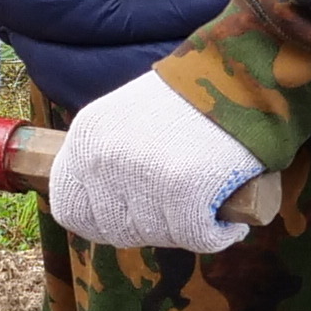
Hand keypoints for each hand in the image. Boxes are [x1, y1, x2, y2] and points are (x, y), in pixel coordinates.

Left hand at [43, 73, 266, 255]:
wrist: (242, 72)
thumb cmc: (190, 98)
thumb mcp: (126, 116)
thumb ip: (108, 158)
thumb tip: (104, 214)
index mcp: (86, 136)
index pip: (69, 208)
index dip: (101, 222)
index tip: (131, 218)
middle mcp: (104, 157)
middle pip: (115, 228)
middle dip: (150, 226)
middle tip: (181, 207)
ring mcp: (142, 175)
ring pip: (158, 235)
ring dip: (186, 229)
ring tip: (208, 199)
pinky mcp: (185, 190)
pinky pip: (198, 237)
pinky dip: (218, 233)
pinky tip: (228, 217)